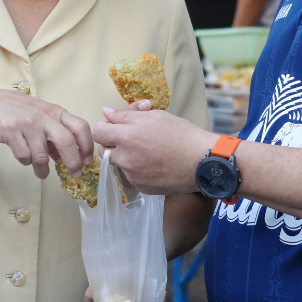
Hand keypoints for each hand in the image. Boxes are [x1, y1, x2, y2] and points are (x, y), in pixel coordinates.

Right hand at [0, 90, 92, 179]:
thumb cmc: (20, 112)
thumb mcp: (43, 117)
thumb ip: (56, 135)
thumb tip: (68, 157)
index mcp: (56, 112)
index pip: (80, 127)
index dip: (87, 145)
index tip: (88, 160)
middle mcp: (44, 116)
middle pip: (66, 141)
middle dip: (73, 162)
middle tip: (75, 173)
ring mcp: (27, 123)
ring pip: (41, 155)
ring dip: (43, 169)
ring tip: (42, 172)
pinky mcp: (11, 131)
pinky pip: (23, 156)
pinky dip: (26, 162)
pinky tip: (24, 158)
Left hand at [93, 106, 211, 194]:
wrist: (202, 162)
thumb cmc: (181, 134)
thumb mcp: (155, 116)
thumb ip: (127, 115)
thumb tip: (107, 113)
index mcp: (127, 137)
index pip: (98, 132)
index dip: (106, 127)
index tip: (116, 126)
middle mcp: (126, 159)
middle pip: (104, 151)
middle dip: (113, 143)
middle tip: (131, 138)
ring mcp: (133, 176)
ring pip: (119, 165)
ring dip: (126, 157)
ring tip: (147, 151)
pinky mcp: (142, 188)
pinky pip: (132, 177)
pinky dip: (138, 170)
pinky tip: (154, 164)